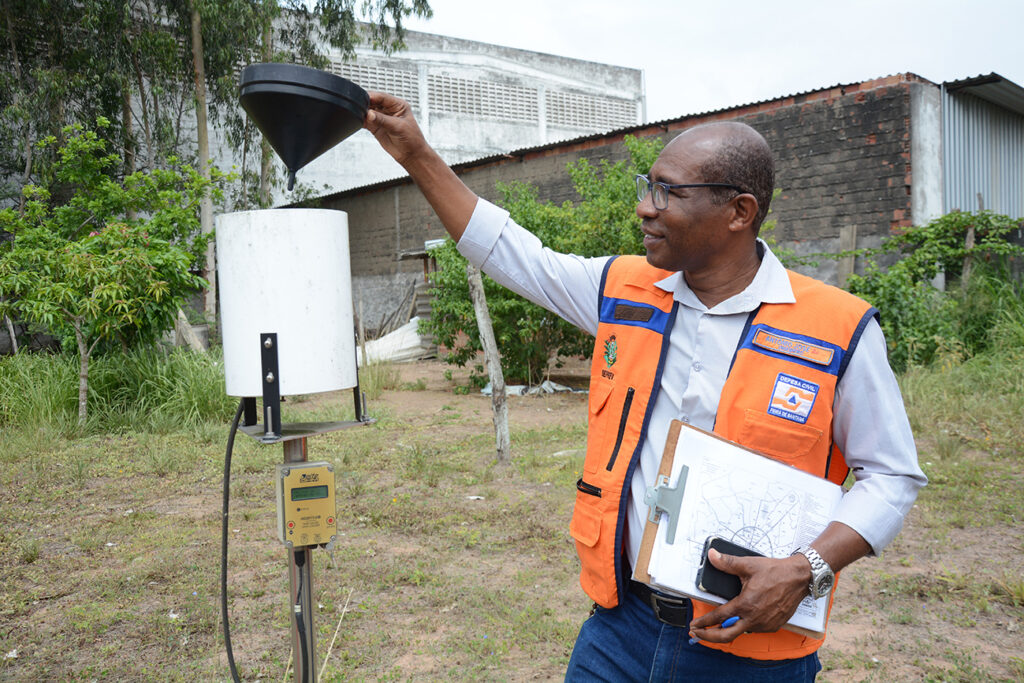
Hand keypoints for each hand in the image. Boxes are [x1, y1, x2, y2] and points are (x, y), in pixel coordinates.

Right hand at [363, 91, 429, 165]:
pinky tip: (358, 122)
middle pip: (373, 102)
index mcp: (398, 105)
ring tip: (359, 116)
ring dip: (362, 113)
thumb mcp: (398, 127)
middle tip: (358, 107)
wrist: (411, 155)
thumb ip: (382, 120)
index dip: (372, 96)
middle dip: (365, 104)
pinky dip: (361, 121)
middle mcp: (389, 110)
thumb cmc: (413, 139)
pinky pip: (365, 121)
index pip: (382, 97)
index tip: (362, 98)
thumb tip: (369, 114)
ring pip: (368, 111)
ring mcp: (382, 118)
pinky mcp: (376, 127)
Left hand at [688, 549, 810, 642]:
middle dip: (709, 637)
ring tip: (717, 626)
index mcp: (745, 604)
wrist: (799, 578)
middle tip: (698, 634)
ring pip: (741, 632)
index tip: (694, 625)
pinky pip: (754, 629)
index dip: (703, 622)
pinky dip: (744, 626)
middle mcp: (754, 618)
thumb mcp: (748, 565)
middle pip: (726, 635)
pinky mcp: (773, 626)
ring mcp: (764, 624)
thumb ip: (727, 563)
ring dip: (728, 630)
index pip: (718, 618)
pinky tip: (739, 620)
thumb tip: (712, 556)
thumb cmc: (776, 572)